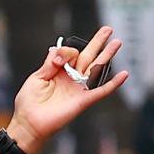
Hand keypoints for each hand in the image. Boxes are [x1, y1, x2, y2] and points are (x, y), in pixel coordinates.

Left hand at [7, 26, 128, 152]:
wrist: (29, 123)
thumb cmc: (29, 103)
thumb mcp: (36, 78)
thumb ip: (50, 64)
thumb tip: (59, 52)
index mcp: (59, 71)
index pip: (71, 53)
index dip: (67, 52)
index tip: (59, 60)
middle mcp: (71, 78)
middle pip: (88, 56)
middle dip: (98, 42)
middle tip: (108, 29)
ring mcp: (79, 88)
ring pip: (97, 69)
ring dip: (107, 55)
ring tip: (117, 42)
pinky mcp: (83, 100)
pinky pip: (102, 91)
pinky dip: (113, 84)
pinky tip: (124, 74)